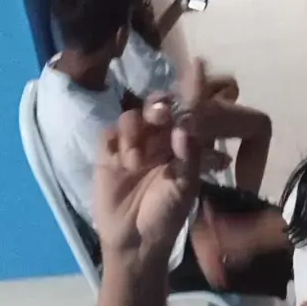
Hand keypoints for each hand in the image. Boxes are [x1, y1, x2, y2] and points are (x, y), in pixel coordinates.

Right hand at [94, 62, 206, 256]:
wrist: (135, 242)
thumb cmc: (166, 215)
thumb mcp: (185, 188)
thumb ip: (189, 156)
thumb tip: (186, 126)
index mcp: (182, 144)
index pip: (188, 110)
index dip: (192, 87)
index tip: (198, 63)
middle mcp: (158, 139)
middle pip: (158, 108)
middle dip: (160, 106)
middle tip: (160, 114)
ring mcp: (132, 144)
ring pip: (133, 117)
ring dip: (138, 130)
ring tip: (138, 160)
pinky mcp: (109, 153)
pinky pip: (112, 133)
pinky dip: (120, 141)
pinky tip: (126, 161)